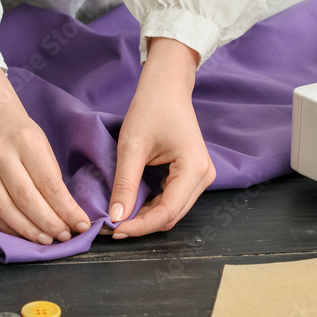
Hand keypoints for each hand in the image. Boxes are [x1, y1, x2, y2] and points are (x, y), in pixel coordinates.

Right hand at [0, 68, 89, 243]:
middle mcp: (0, 154)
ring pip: (4, 208)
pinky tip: (23, 234)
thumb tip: (68, 215)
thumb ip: (52, 179)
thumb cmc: (21, 136)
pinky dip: (7, 227)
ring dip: (27, 230)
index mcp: (25, 141)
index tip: (81, 224)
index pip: (48, 183)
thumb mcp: (43, 146)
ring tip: (46, 240)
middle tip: (64, 236)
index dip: (66, 209)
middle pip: (26, 198)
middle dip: (48, 223)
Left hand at [109, 38, 215, 237]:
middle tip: (111, 227)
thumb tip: (116, 218)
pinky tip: (132, 203)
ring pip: (172, 210)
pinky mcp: (192, 174)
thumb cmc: (151, 108)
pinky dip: (152, 205)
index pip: (167, 212)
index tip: (114, 230)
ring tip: (118, 217)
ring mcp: (200, 176)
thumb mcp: (132, 146)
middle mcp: (204, 176)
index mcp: (194, 169)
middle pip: (172, 215)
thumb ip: (125, 184)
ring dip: (146, 217)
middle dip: (142, 224)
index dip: (140, 226)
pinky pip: (172, 199)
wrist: (166, 86)